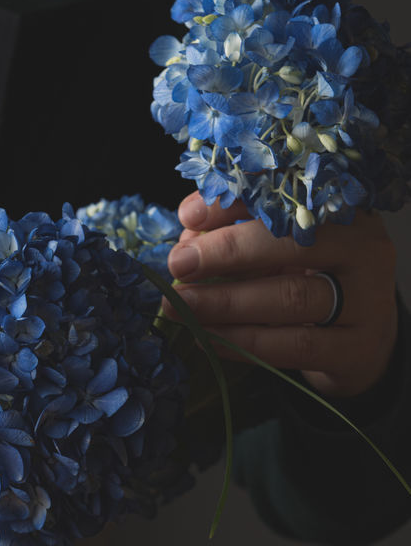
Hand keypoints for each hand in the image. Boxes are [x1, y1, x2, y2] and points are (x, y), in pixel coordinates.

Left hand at [162, 191, 397, 399]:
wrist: (361, 342)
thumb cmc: (312, 282)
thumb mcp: (282, 249)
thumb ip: (240, 230)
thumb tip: (189, 226)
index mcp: (345, 209)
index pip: (288, 196)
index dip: (235, 204)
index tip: (188, 216)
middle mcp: (364, 249)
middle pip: (293, 245)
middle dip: (228, 253)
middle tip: (179, 263)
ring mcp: (366, 301)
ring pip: (291, 298)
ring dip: (227, 302)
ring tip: (181, 305)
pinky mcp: (355, 349)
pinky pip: (292, 346)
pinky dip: (243, 343)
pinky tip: (207, 337)